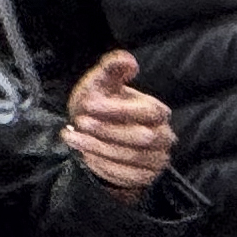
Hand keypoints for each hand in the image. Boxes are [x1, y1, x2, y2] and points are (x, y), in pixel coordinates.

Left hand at [61, 49, 175, 197]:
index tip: (90, 104)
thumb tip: (128, 60)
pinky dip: (103, 165)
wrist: (97, 138)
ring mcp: (157, 159)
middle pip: (142, 137)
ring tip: (72, 138)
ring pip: (131, 157)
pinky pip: (127, 175)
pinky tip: (85, 155)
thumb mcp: (101, 84)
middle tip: (79, 122)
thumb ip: (112, 69)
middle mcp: (164, 136)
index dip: (119, 109)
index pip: (148, 111)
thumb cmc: (99, 108)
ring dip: (98, 147)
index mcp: (157, 111)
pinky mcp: (146, 177)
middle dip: (107, 130)